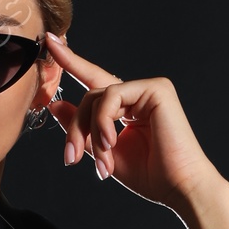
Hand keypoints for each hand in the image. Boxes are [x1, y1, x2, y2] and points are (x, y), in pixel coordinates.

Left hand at [43, 32, 228, 228]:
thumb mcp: (103, 151)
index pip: (94, 81)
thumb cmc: (150, 175)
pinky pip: (112, 96)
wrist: (179, 187)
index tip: (49, 41)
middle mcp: (138, 94)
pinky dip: (103, 121)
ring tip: (101, 160)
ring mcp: (148, 88)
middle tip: (71, 157)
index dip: (71, 62)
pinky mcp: (156, 88)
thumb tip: (55, 104)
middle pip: (90, 96)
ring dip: (89, 130)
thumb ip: (82, 129)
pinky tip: (110, 143)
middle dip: (76, 127)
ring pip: (97, 96)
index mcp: (128, 107)